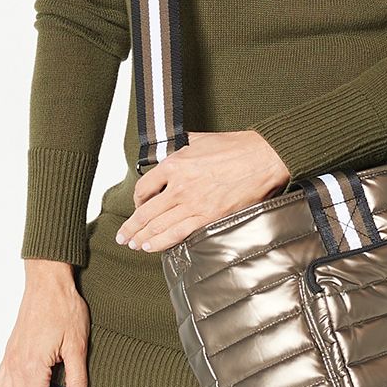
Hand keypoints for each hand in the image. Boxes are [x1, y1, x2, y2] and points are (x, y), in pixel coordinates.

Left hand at [114, 130, 289, 252]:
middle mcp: (179, 186)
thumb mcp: (199, 139)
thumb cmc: (237, 148)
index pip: (143, 188)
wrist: (263, 159)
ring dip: (141, 238)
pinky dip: (160, 243)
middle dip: (131, 227)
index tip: (137, 206)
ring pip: (157, 226)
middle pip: (145, 212)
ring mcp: (192, 204)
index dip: (136, 200)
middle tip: (123, 236)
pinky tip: (151, 247)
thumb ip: (179, 146)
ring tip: (133, 244)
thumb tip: (168, 150)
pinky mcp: (207, 217)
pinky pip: (177, 234)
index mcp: (175, 164)